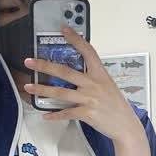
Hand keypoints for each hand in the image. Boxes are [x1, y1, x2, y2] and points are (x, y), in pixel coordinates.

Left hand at [23, 27, 143, 145]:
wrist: (126, 126)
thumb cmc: (116, 106)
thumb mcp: (108, 86)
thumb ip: (93, 78)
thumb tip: (74, 75)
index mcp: (100, 74)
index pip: (88, 51)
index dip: (75, 39)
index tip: (64, 29)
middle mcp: (94, 84)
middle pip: (65, 72)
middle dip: (45, 66)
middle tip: (30, 62)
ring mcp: (90, 99)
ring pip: (61, 92)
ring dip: (42, 90)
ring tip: (29, 87)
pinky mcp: (87, 113)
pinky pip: (67, 113)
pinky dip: (55, 115)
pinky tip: (46, 115)